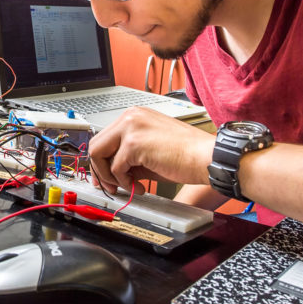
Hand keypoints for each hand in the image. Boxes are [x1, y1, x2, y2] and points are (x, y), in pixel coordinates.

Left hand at [87, 107, 214, 193]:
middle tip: (110, 188)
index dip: (100, 161)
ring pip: (98, 155)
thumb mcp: (149, 153)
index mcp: (135, 116)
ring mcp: (131, 127)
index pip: (104, 137)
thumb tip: (110, 174)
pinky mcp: (134, 143)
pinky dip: (124, 183)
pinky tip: (140, 187)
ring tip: (130, 187)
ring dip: (110, 178)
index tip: (104, 178)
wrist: (206, 158)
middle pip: (96, 144)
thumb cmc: (187, 155)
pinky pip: (115, 168)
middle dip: (100, 171)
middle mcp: (131, 116)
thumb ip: (128, 158)